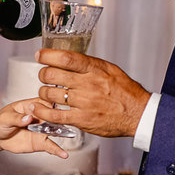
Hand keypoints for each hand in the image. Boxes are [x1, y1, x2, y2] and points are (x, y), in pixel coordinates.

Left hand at [0, 99, 70, 156]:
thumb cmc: (1, 122)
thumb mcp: (5, 118)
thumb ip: (17, 118)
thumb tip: (28, 117)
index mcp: (32, 105)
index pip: (46, 103)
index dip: (51, 105)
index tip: (55, 109)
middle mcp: (40, 117)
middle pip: (54, 116)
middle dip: (60, 119)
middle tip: (64, 122)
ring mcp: (41, 130)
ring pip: (55, 131)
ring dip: (63, 133)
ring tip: (70, 135)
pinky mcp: (40, 142)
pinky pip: (50, 146)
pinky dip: (57, 150)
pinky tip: (63, 154)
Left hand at [30, 49, 149, 137]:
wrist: (137, 113)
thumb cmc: (125, 91)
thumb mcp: (109, 69)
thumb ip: (89, 64)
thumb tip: (69, 59)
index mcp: (94, 69)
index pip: (65, 58)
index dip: (48, 55)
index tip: (40, 55)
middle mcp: (87, 84)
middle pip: (52, 74)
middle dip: (43, 73)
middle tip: (44, 75)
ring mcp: (83, 103)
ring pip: (50, 93)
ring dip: (43, 91)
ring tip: (46, 92)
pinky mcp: (81, 119)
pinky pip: (54, 114)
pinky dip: (42, 110)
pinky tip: (37, 108)